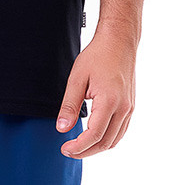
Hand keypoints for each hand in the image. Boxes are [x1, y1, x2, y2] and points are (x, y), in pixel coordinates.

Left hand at [55, 29, 136, 158]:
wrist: (119, 41)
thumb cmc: (98, 55)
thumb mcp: (77, 77)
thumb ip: (69, 105)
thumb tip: (62, 128)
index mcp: (109, 101)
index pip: (94, 135)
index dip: (79, 147)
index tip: (65, 148)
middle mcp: (123, 108)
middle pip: (106, 143)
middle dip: (86, 151)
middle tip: (69, 150)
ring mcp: (129, 108)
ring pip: (115, 140)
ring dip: (97, 147)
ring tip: (79, 146)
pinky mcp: (130, 106)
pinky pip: (121, 130)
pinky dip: (108, 139)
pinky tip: (95, 135)